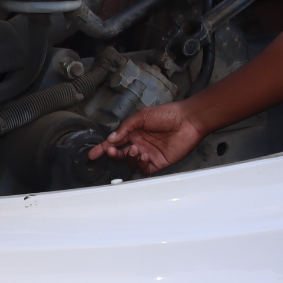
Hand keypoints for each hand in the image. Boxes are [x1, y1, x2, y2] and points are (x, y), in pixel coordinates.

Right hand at [90, 102, 205, 174]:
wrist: (188, 120)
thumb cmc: (168, 113)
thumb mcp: (143, 116)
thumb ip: (126, 127)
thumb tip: (111, 138)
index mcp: (135, 131)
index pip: (115, 141)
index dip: (103, 148)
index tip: (93, 154)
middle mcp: (140, 143)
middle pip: (121, 154)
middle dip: (113, 154)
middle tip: (111, 151)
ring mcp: (148, 153)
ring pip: (131, 162)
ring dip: (128, 157)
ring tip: (134, 149)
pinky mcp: (158, 162)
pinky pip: (144, 168)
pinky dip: (140, 164)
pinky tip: (143, 155)